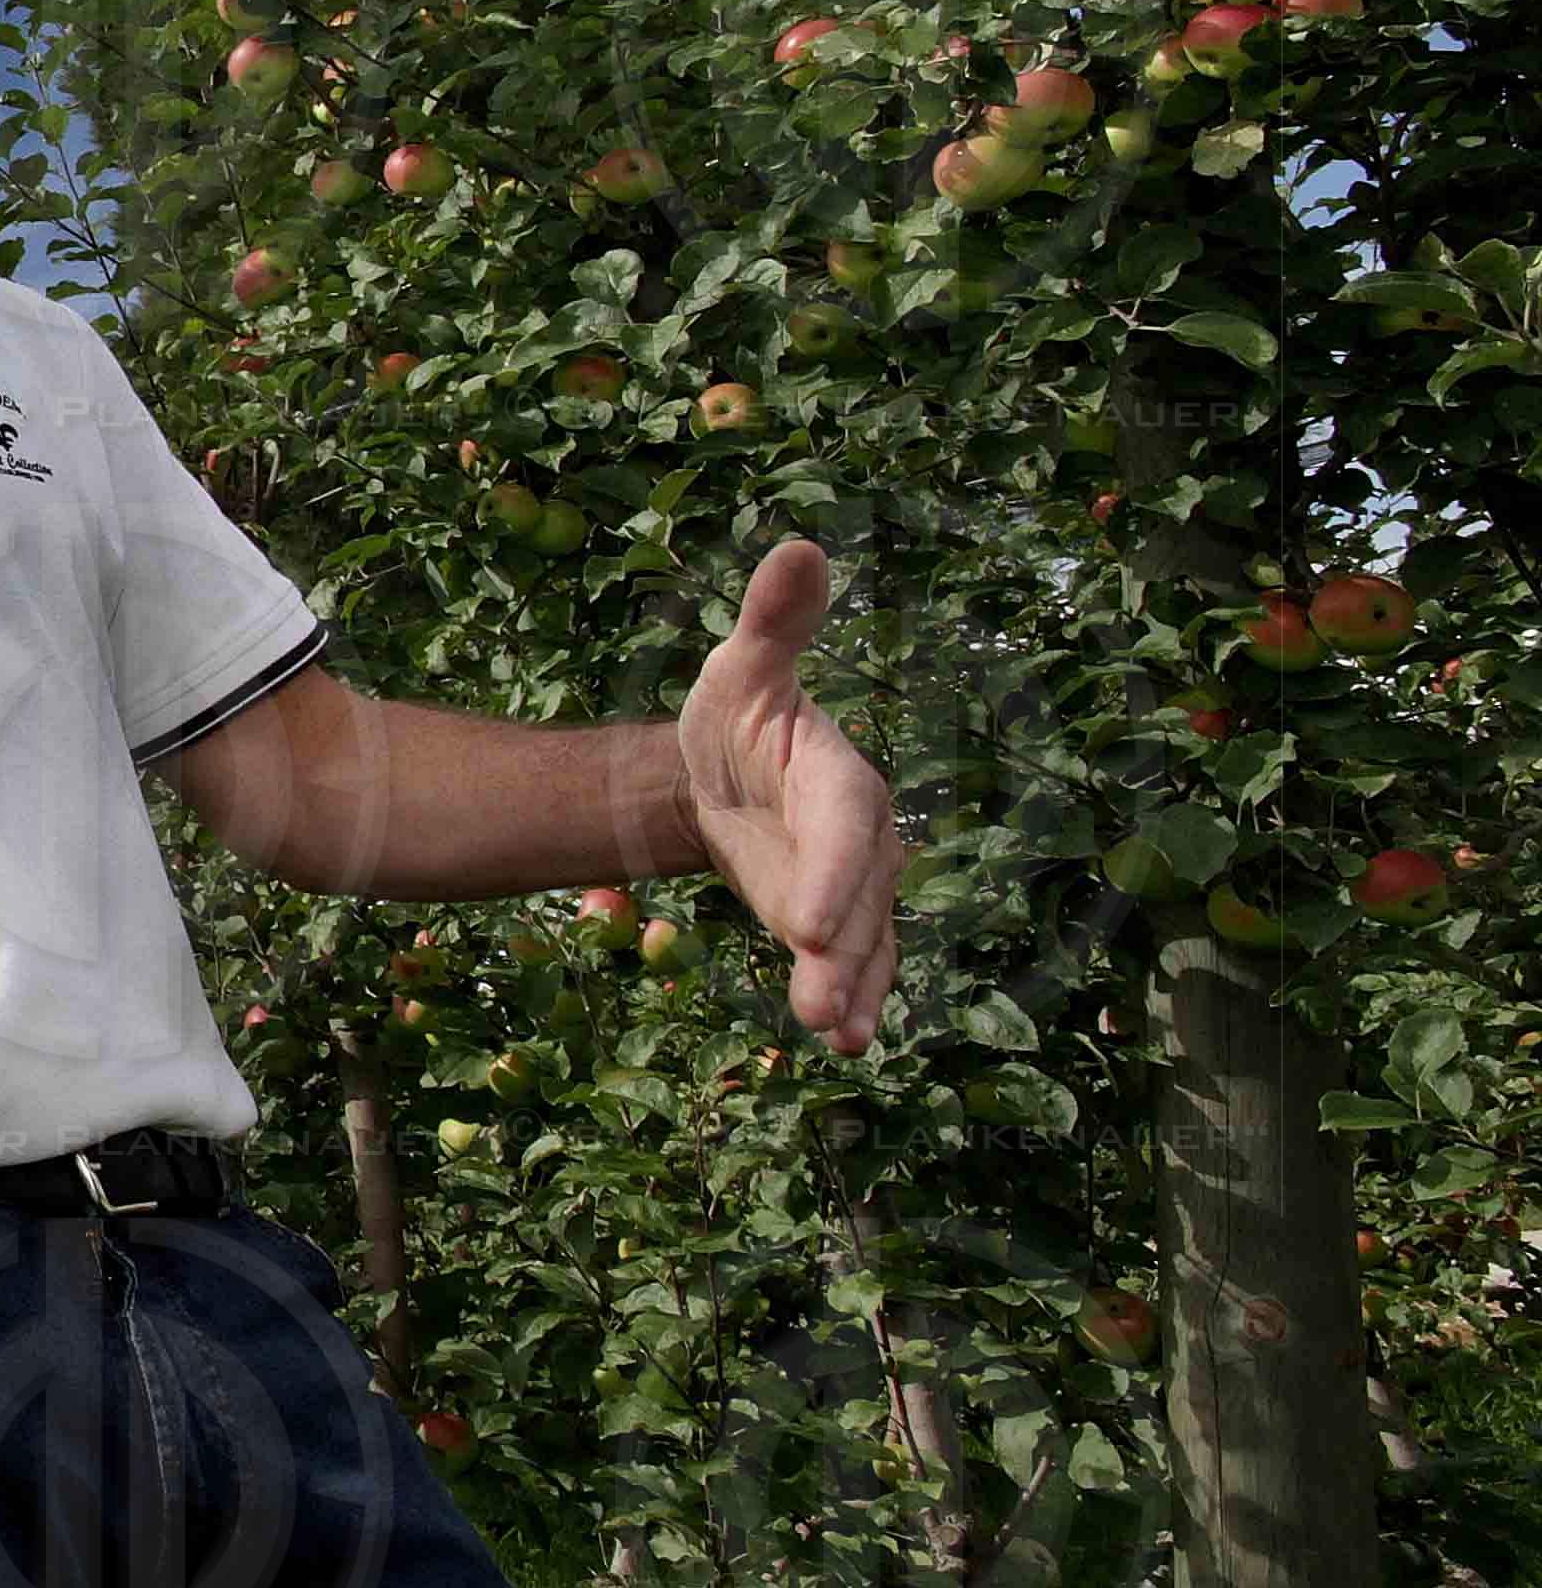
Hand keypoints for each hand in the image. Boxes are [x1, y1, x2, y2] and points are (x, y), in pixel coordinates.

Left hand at [682, 537, 899, 1052]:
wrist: (724, 773)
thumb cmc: (739, 714)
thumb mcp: (743, 668)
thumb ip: (772, 622)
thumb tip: (800, 545)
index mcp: (838, 774)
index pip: (846, 825)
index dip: (836, 873)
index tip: (812, 923)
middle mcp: (860, 836)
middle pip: (861, 897)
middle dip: (847, 950)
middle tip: (824, 999)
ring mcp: (851, 885)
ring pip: (864, 942)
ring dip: (855, 989)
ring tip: (842, 1037)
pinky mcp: (832, 922)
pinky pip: (850, 963)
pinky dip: (851, 1000)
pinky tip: (844, 1041)